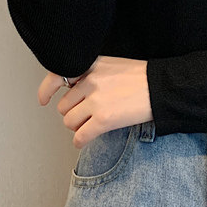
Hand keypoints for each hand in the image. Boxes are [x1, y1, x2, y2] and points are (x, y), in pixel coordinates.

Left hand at [38, 56, 152, 148]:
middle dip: (73, 112)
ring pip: (70, 121)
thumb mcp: (113, 65)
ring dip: (78, 126)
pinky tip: (85, 139)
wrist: (162, 87)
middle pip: (64, 105)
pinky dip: (80, 141)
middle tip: (86, 114)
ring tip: (91, 125)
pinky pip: (80, 136)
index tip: (43, 100)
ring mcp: (96, 101)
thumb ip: (92, 75)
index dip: (46, 90)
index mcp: (91, 66)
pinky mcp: (103, 119)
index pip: (57, 75)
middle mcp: (90, 82)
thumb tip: (75, 91)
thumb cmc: (142, 78)